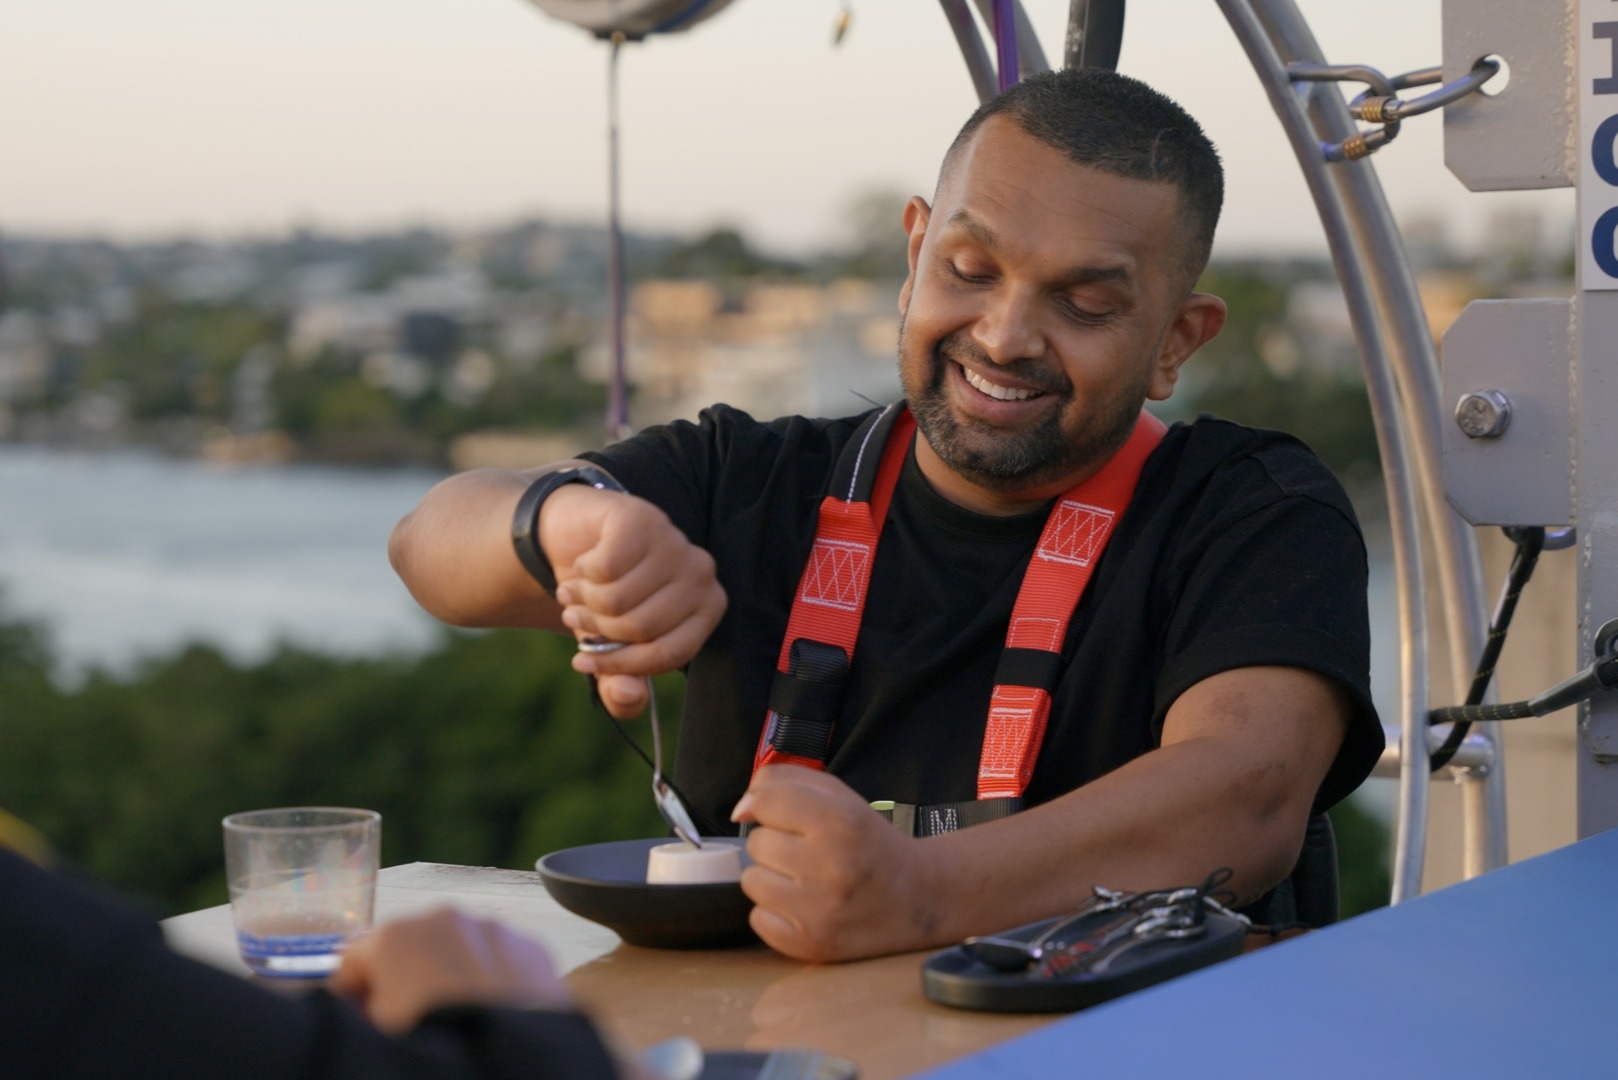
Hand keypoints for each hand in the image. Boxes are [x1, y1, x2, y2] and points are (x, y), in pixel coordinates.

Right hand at [331, 908, 569, 1033]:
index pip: (355, 958)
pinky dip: (492, 976)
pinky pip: (499, 956)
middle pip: (409, 946)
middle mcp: (442, 919)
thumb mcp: (379, 1034)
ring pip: (458, 946)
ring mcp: (490, 928)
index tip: (365, 1014)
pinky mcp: (528, 945)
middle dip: (408, 976)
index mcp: (393, 938)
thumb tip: (370, 1005)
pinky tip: (493, 1010)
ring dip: (452, 971)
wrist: (508, 1061)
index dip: (356, 991)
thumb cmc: (434, 1046)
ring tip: (461, 1015)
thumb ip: (364, 1011)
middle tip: (416, 1018)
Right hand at [540, 485, 726, 717]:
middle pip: (640, 627)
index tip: (583, 663)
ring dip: (582, 600)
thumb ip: (621, 688)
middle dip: (596, 629)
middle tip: (576, 617)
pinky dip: (581, 571)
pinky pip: (605, 567)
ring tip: (576, 593)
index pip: (668, 654)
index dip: (620, 666)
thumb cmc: (607, 597)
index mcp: (706, 609)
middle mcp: (700, 573)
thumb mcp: (611, 648)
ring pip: (618, 598)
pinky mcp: (642, 518)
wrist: (579, 538)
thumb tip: (629, 695)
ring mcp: (673, 542)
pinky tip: (583, 564)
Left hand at [730, 766, 938, 961]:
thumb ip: (785, 782)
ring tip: (805, 880)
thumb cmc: (869, 842)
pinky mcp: (812, 944)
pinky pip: (758, 920)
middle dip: (777, 845)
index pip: (765, 801)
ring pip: (751, 881)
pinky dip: (775, 913)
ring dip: (772, 879)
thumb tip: (740, 809)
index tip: (787, 817)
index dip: (770, 807)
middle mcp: (831, 865)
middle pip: (756, 843)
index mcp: (840, 821)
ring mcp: (820, 910)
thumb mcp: (839, 796)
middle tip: (809, 853)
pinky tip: (804, 907)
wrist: (917, 897)